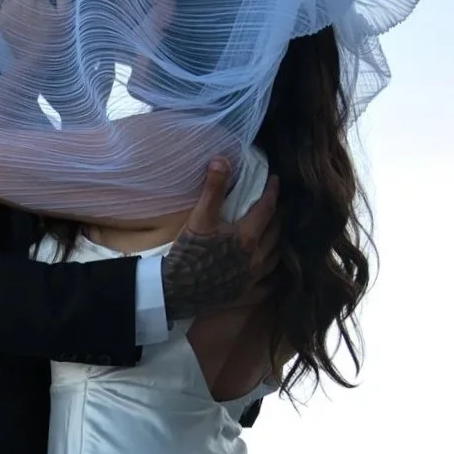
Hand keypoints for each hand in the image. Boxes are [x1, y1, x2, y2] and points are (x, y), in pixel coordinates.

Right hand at [162, 158, 278, 321]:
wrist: (175, 290)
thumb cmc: (187, 253)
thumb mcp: (199, 218)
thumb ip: (213, 189)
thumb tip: (221, 159)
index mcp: (247, 237)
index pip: (268, 208)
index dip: (273, 192)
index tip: (276, 180)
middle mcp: (256, 258)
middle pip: (276, 232)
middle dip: (278, 215)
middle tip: (277, 204)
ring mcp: (253, 278)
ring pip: (276, 257)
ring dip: (278, 242)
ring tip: (276, 232)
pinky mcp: (245, 294)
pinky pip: (268, 285)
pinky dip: (273, 276)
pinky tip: (272, 271)